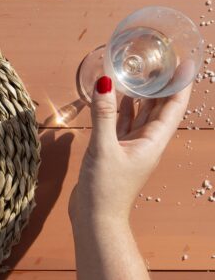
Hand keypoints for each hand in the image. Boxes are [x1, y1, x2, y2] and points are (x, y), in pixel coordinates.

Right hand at [69, 76, 190, 225]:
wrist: (96, 217)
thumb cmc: (106, 188)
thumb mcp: (104, 148)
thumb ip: (103, 114)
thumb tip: (105, 81)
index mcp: (153, 142)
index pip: (173, 108)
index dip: (180, 85)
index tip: (183, 63)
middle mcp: (147, 143)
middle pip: (159, 109)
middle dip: (161, 85)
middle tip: (158, 61)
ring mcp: (131, 147)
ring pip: (141, 115)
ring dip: (142, 95)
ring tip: (139, 73)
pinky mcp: (116, 151)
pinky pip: (122, 124)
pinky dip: (121, 108)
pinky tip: (116, 97)